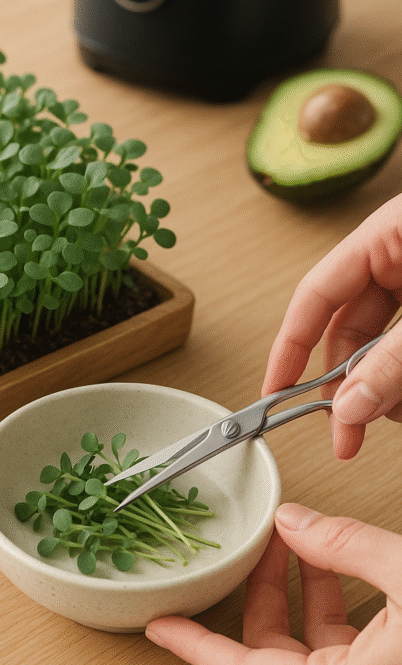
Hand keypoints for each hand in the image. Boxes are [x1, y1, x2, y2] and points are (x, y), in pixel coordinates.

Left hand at [146, 503, 401, 664]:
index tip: (160, 626)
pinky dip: (328, 615)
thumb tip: (296, 524)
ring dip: (295, 599)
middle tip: (253, 550)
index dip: (195, 646)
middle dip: (255, 595)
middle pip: (270, 660)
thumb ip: (345, 546)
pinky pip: (341, 664)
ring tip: (295, 546)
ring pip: (308, 660)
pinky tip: (333, 573)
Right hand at [262, 193, 401, 458]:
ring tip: (389, 417)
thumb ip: (393, 362)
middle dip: (347, 382)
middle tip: (345, 431)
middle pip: (350, 325)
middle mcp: (400, 254)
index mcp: (388, 233)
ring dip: (383, 386)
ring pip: (384, 340)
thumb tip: (349, 407)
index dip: (291, 345)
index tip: (276, 392)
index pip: (316, 293)